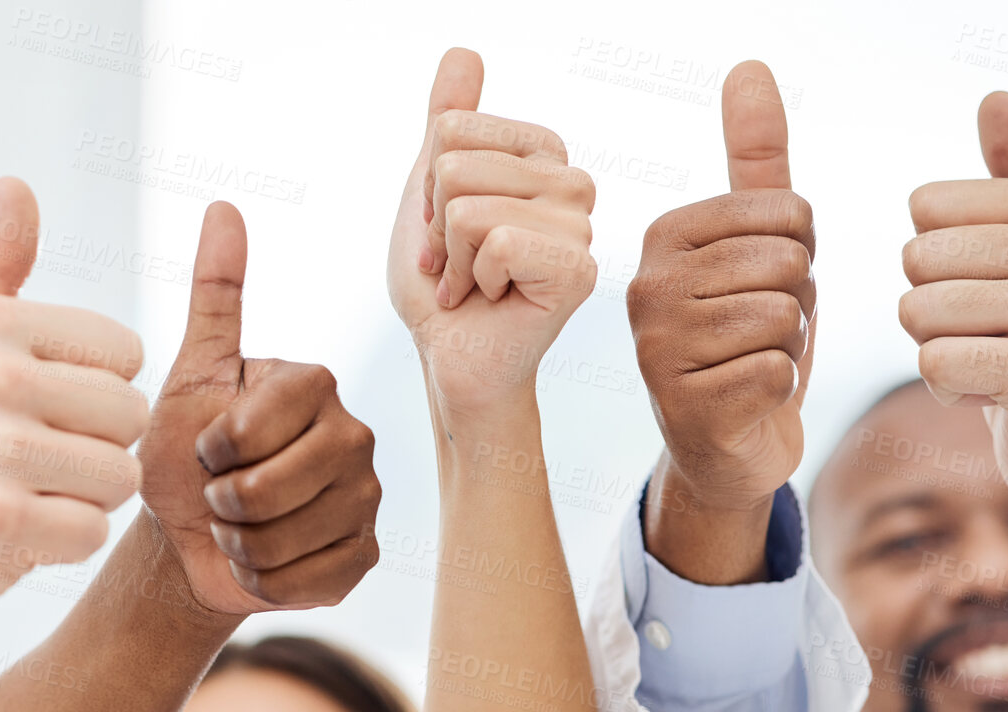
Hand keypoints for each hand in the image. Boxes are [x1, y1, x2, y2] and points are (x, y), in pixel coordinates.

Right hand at [0, 178, 148, 711]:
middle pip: (132, 417)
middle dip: (93, 453)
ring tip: (12, 502)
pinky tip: (4, 542)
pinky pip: (91, 533)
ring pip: (120, 478)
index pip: (125, 353)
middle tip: (21, 470)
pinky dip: (57, 549)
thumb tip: (16, 185)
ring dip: (78, 503)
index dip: (92, 397)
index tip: (28, 417)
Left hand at [139, 201, 380, 615]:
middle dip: (223, 502)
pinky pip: (309, 581)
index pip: (254, 427)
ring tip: (235, 528)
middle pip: (273, 487)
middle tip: (217, 495)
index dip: (211, 450)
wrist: (191, 538)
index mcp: (315, 383)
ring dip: (239, 544)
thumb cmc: (185, 451)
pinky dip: (265, 581)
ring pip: (287, 538)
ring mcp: (367, 497)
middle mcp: (355, 434)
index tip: (204, 448)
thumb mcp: (190, 373)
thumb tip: (224, 204)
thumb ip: (214, 296)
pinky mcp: (364, 555)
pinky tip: (259, 563)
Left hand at [387, 48, 595, 436]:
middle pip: (456, 163)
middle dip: (436, 226)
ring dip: (454, 259)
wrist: (453, 362)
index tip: (447, 230)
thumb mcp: (429, 192)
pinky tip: (493, 300)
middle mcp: (571, 183)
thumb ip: (447, 123)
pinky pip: (497, 241)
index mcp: (542, 154)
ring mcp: (580, 226)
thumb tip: (463, 53)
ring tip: (476, 285)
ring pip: (469, 205)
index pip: (453, 128)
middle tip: (458, 264)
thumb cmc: (443, 287)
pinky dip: (474, 280)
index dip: (427, 186)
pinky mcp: (577, 270)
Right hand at [628, 61, 814, 517]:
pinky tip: (746, 400)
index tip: (765, 285)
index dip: (803, 254)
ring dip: (789, 349)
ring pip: (783, 318)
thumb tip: (749, 66)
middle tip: (760, 333)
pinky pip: (776, 373)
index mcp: (665, 237)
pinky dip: (779, 391)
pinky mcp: (683, 406)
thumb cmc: (746, 339)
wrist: (726, 448)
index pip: (790, 212)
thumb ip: (756, 159)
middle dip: (797, 303)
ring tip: (751, 363)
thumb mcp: (760, 245)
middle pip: (788, 264)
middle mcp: (647, 287)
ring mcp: (658, 349)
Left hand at [899, 93, 1007, 521]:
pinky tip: (997, 395)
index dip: (934, 262)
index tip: (989, 289)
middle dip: (930, 311)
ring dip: (937, 351)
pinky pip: (934, 363)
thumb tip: (997, 97)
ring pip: (917, 313)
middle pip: (915, 260)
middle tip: (988, 333)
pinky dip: (949, 390)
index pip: (924, 209)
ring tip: (994, 361)